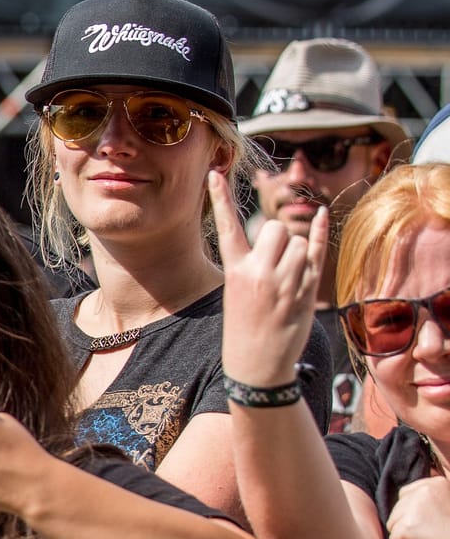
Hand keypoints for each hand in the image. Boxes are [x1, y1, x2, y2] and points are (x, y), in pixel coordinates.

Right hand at [210, 171, 327, 386]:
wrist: (257, 364)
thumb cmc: (245, 328)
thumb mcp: (236, 293)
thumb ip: (253, 265)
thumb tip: (280, 238)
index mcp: (235, 271)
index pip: (227, 227)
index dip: (219, 199)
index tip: (215, 174)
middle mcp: (259, 272)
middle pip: (276, 229)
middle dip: (280, 240)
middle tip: (276, 265)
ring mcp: (285, 281)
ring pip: (299, 244)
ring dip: (298, 254)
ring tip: (289, 282)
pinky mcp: (307, 290)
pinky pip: (317, 253)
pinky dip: (321, 233)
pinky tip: (323, 215)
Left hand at [388, 475, 449, 538]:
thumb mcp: (449, 505)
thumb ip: (433, 498)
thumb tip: (414, 492)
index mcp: (437, 483)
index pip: (406, 494)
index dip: (414, 512)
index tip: (434, 522)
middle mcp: (424, 490)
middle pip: (398, 508)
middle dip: (409, 524)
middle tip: (433, 534)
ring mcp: (414, 508)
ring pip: (393, 523)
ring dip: (407, 536)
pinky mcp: (406, 527)